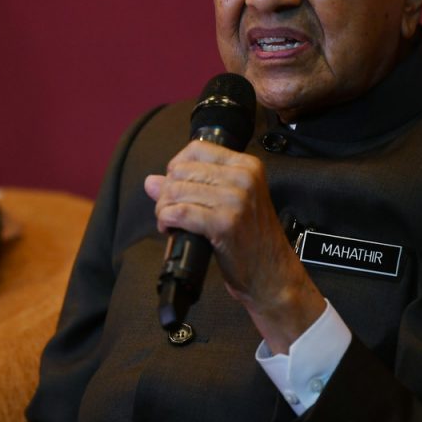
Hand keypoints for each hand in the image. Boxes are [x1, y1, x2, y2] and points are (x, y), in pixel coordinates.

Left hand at [144, 140, 325, 352]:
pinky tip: (171, 230)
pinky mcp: (224, 223)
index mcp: (247, 166)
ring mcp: (235, 200)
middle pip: (182, 171)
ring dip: (164, 209)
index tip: (176, 186)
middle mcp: (243, 178)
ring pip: (176, 191)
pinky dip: (166, 221)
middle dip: (166, 192)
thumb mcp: (229, 202)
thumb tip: (151, 181)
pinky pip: (180, 213)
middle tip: (170, 210)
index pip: (196, 149)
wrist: (271, 273)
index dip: (176, 167)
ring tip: (170, 222)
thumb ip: (191, 186)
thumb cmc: (250, 238)